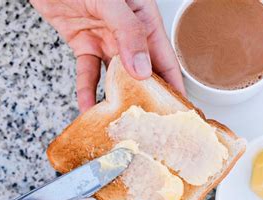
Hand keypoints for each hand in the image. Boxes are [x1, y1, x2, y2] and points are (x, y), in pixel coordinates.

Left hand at [30, 0, 184, 111]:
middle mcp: (127, 33)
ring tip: (118, 122)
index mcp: (144, 19)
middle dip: (146, 97)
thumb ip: (128, 32)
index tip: (178, 109)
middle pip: (141, 72)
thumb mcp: (111, 0)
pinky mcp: (83, 43)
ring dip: (115, 98)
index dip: (173, 85)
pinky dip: (85, 90)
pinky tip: (87, 107)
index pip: (165, 58)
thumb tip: (142, 69)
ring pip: (114, 76)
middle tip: (149, 125)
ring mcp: (105, 39)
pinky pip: (87, 72)